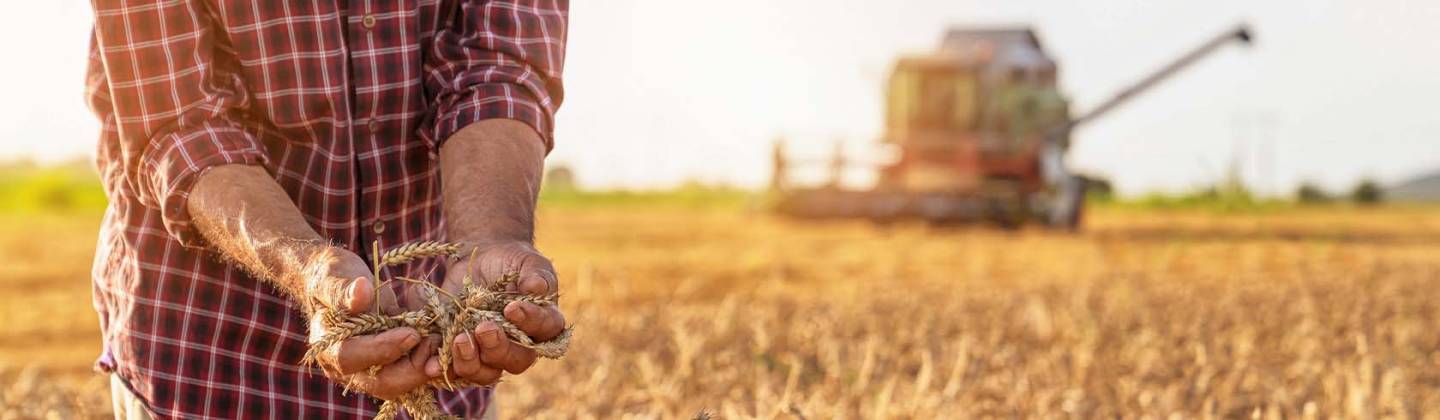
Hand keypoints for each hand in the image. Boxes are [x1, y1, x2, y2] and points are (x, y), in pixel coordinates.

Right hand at [306, 248, 434, 399]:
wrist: (338, 284)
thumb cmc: (333, 277)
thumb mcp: (335, 275)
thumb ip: (344, 289)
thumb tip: (361, 290)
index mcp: (327, 346)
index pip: (352, 357)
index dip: (383, 348)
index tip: (412, 333)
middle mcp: (347, 368)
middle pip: (382, 383)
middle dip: (412, 367)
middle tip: (434, 341)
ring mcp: (369, 371)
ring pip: (401, 384)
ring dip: (424, 366)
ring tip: (440, 340)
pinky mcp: (389, 367)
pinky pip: (411, 375)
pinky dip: (429, 362)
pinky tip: (443, 344)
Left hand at [409, 241, 566, 384]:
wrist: (482, 263)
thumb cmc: (512, 262)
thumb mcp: (527, 262)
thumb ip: (536, 274)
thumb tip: (537, 287)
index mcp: (543, 323)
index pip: (546, 329)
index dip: (531, 321)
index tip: (512, 307)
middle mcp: (521, 346)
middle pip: (517, 360)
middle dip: (498, 347)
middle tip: (484, 328)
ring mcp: (490, 355)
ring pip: (487, 373)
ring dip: (472, 362)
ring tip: (459, 340)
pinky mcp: (464, 356)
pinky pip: (455, 371)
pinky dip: (444, 369)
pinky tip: (431, 365)